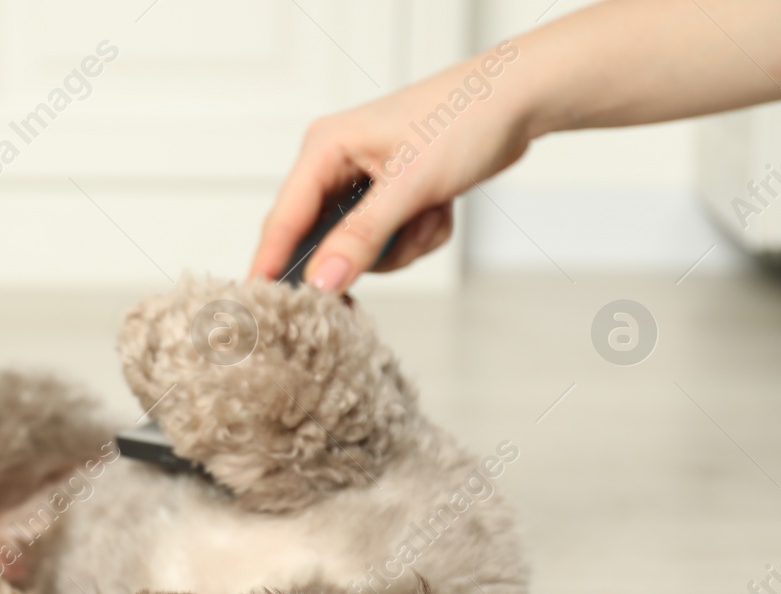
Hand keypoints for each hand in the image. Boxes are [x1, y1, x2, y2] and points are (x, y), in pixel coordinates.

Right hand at [249, 44, 535, 290]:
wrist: (518, 100)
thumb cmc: (464, 119)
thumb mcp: (409, 184)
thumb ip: (361, 238)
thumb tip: (322, 281)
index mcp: (325, 149)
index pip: (284, 218)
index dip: (271, 263)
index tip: (262, 305)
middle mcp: (336, 166)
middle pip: (324, 239)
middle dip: (368, 250)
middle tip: (396, 240)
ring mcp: (363, 183)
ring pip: (361, 249)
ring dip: (402, 244)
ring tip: (431, 210)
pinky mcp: (390, 197)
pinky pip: (390, 243)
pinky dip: (419, 235)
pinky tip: (439, 207)